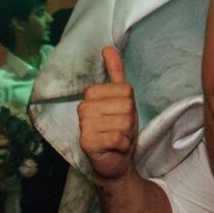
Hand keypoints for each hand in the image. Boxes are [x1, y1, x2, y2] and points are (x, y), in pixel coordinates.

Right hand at [77, 46, 138, 183]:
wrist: (115, 163)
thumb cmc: (118, 130)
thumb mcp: (122, 99)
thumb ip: (115, 73)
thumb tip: (108, 48)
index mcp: (92, 95)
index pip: (122, 89)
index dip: (129, 104)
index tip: (120, 115)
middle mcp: (84, 109)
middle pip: (124, 106)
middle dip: (129, 121)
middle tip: (120, 130)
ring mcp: (84, 126)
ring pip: (122, 122)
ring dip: (127, 134)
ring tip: (118, 138)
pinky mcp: (87, 143)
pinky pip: (117, 137)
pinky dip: (123, 145)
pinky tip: (116, 148)